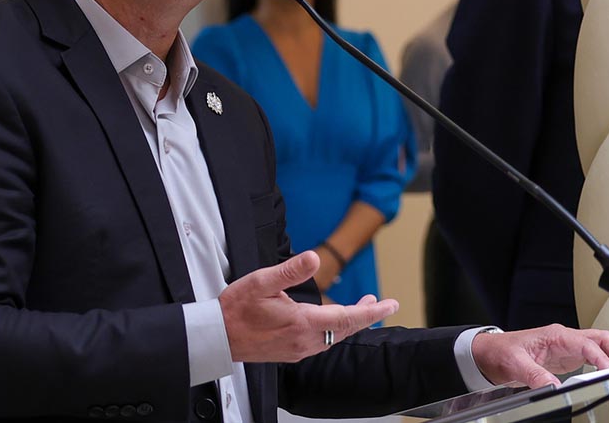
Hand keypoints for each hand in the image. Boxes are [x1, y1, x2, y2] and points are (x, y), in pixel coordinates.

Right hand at [219, 250, 397, 362]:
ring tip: (362, 307)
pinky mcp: (291, 352)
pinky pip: (321, 342)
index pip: (347, 317)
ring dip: (350, 322)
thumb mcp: (262, 281)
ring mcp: (298, 349)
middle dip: (366, 315)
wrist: (218, 337)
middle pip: (345, 329)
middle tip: (383, 303)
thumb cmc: (237, 309)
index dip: (372, 311)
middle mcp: (304, 340)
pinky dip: (335, 330)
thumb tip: (314, 257)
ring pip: (334, 337)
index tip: (390, 304)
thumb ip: (290, 271)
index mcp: (302, 322)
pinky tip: (332, 322)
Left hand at [472, 324, 608, 388]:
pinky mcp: (565, 358)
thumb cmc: (500, 351)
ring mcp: (566, 348)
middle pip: (600, 338)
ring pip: (599, 346)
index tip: (607, 373)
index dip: (601, 358)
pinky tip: (606, 376)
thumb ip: (534, 375)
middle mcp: (563, 339)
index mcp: (554, 335)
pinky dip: (604, 365)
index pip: (586, 343)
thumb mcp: (515, 363)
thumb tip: (552, 386)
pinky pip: (591, 358)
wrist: (490, 353)